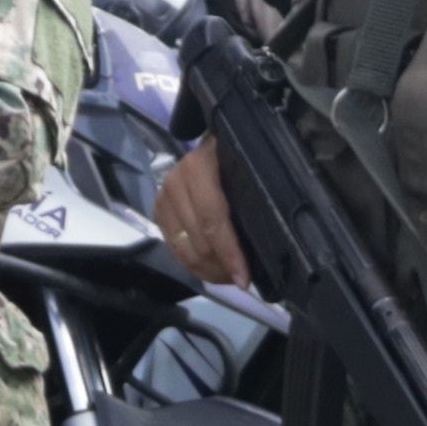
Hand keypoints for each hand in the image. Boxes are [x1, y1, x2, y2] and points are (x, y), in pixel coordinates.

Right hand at [155, 142, 248, 287]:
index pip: (213, 221)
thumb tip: (268, 238)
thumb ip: (254, 196)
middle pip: (198, 241)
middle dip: (221, 267)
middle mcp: (174, 184)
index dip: (229, 254)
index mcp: (197, 169)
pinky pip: (174, 249)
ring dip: (209, 270)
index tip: (244, 279)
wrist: (211, 145)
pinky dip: (194, 265)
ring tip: (230, 277)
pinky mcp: (158, 212)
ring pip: (184, 250)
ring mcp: (163, 199)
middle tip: (243, 280)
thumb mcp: (248, 168)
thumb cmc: (236, 157)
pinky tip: (214, 270)